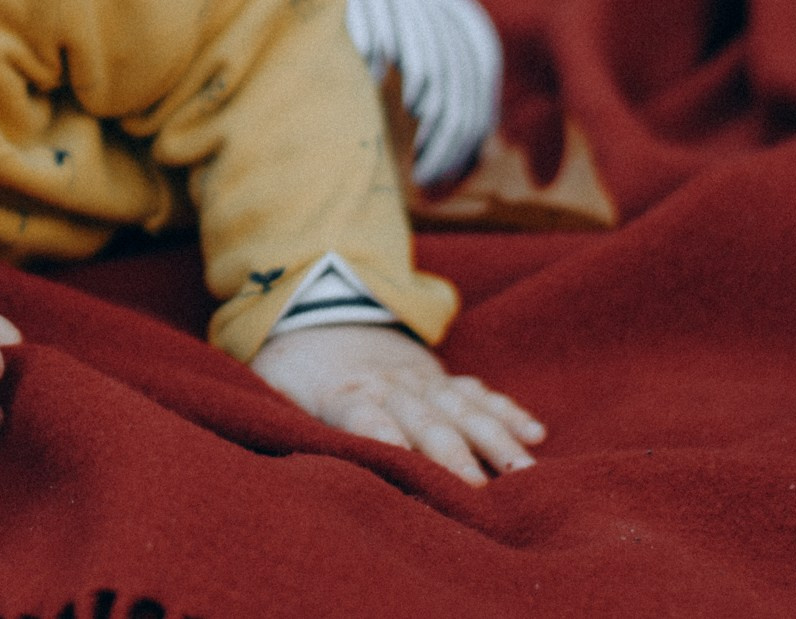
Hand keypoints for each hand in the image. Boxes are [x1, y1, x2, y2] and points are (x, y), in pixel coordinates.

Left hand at [249, 324, 543, 485]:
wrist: (320, 303)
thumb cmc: (293, 362)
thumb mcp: (270, 380)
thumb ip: (273, 408)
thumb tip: (260, 435)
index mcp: (344, 392)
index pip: (366, 417)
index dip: (382, 438)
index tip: (401, 460)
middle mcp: (390, 385)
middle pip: (424, 420)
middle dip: (452, 454)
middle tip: (479, 491)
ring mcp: (421, 379)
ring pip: (463, 408)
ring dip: (495, 440)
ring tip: (524, 473)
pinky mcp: (440, 377)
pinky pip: (478, 392)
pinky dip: (507, 411)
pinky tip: (535, 434)